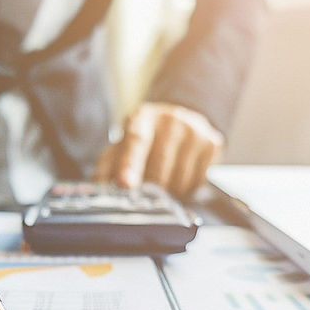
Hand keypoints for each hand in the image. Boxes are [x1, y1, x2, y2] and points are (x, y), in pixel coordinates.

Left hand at [95, 102, 223, 197]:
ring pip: (180, 180)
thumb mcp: (122, 143)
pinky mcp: (212, 142)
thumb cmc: (146, 136)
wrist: (181, 116)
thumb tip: (97, 190)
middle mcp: (170, 120)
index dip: (129, 165)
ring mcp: (194, 130)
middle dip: (149, 189)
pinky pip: (198, 181)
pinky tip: (180, 176)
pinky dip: (186, 189)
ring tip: (163, 181)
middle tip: (144, 192)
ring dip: (169, 193)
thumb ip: (108, 166)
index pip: (135, 141)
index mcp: (142, 118)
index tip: (125, 184)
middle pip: (159, 168)